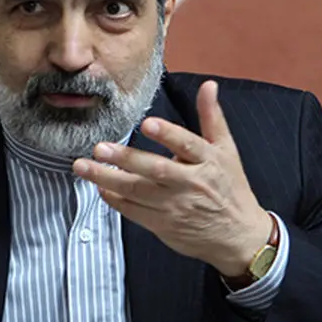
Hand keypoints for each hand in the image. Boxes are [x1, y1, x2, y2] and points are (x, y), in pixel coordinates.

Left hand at [72, 80, 272, 277]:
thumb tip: (209, 85)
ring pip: (137, 191)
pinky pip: (134, 211)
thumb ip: (211, 117)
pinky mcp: (163, 224)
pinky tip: (99, 186)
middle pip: (156, 170)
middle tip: (100, 147)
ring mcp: (175, 206)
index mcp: (209, 161)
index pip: (187, 144)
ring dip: (107, 178)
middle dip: (126, 158)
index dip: (167, 134)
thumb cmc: (229, 188)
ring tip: (83, 166)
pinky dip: (114, 199)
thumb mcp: (227, 151)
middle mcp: (191, 184)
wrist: (238, 236)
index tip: (147, 123)